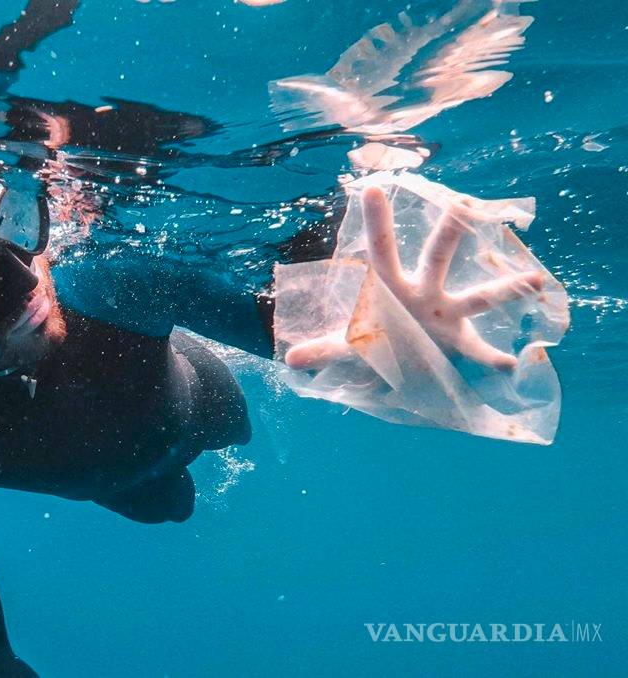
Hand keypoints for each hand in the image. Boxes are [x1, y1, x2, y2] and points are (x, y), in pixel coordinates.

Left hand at [285, 186, 544, 371]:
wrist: (400, 361)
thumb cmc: (374, 339)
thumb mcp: (347, 345)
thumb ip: (322, 349)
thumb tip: (289, 359)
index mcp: (390, 286)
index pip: (380, 249)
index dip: (377, 221)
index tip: (372, 188)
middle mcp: (423, 291)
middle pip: (437, 256)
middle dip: (450, 233)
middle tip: (465, 204)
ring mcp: (446, 313)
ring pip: (477, 296)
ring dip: (505, 289)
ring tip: (535, 280)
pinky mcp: (459, 342)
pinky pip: (478, 349)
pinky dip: (492, 358)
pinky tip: (510, 363)